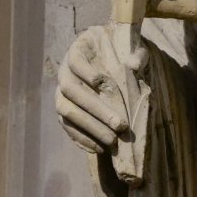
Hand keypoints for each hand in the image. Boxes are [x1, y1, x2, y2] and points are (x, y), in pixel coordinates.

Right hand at [55, 26, 146, 153]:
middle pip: (72, 92)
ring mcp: (61, 94)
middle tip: (120, 125)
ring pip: (68, 112)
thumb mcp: (132, 47)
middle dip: (96, 110)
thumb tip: (134, 66)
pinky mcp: (63, 112)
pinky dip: (82, 138)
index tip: (104, 83)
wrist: (107, 59)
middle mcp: (64, 73)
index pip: (76, 61)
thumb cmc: (121, 50)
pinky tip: (99, 148)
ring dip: (90, 128)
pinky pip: (67, 127)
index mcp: (77, 52)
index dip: (87, 72)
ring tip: (112, 141)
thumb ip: (136, 54)